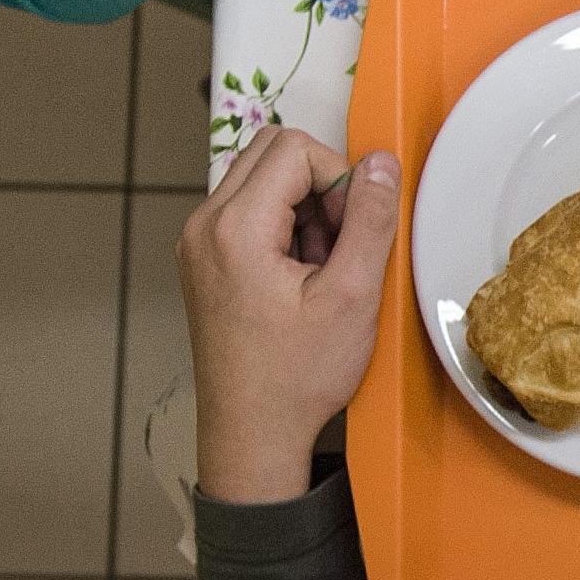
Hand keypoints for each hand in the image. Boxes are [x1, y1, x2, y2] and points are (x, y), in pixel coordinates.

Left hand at [179, 127, 400, 504]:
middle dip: (319, 184)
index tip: (355, 231)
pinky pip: (248, 213)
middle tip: (342, 243)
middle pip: (270, 153)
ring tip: (323, 268)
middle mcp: (204, 224)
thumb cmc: (297, 375)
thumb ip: (369, 222)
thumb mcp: (351, 297)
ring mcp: (198, 242)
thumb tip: (381, 165)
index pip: (294, 149)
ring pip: (260, 180)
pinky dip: (284, 229)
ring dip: (303, 208)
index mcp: (235, 227)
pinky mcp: (205, 260)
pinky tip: (302, 277)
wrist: (252, 430)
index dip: (339, 178)